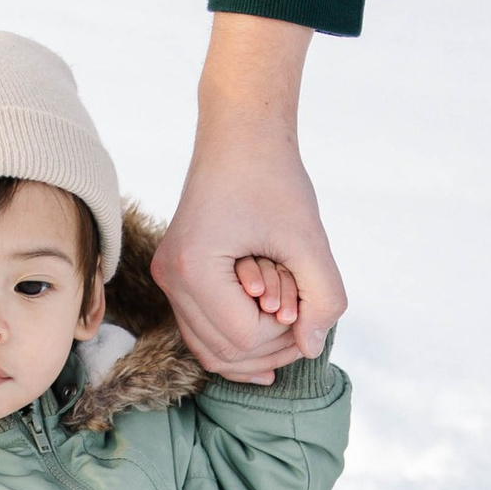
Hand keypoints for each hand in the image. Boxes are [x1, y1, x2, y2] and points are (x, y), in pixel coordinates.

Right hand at [153, 18, 347, 379]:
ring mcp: (167, 278)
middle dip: (271, 347)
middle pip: (222, 352)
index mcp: (193, 267)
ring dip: (254, 349)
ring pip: (208, 349)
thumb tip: (311, 348)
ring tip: (292, 333)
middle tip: (304, 324)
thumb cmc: (274, 179)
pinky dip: (235, 339)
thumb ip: (323, 298)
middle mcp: (170, 277)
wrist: (240, 137)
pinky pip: (202, 329)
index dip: (284, 333)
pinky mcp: (176, 274)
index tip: (305, 303)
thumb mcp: (310, 240)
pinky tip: (269, 341)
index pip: (244, 337)